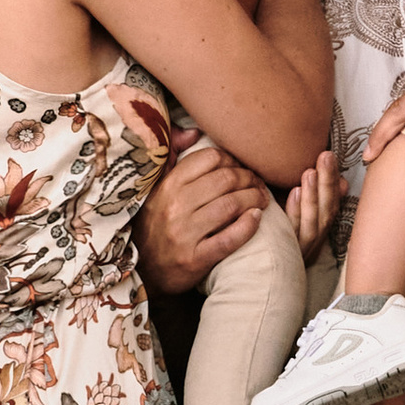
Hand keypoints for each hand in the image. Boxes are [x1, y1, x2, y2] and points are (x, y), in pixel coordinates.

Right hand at [137, 140, 268, 290]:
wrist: (141, 272)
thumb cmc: (154, 226)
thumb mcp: (155, 190)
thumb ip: (171, 158)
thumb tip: (193, 132)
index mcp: (167, 186)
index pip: (209, 158)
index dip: (232, 159)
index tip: (241, 167)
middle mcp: (175, 206)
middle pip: (226, 179)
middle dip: (250, 178)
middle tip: (259, 183)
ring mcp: (184, 234)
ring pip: (231, 205)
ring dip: (255, 199)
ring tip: (263, 199)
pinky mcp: (195, 259)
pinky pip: (229, 238)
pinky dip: (249, 226)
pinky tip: (257, 219)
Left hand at [284, 149, 339, 259]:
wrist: (257, 280)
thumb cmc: (273, 240)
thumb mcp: (296, 218)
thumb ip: (316, 199)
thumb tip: (343, 182)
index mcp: (316, 233)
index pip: (331, 204)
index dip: (333, 181)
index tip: (330, 156)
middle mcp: (312, 243)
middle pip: (326, 211)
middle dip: (327, 183)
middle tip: (326, 156)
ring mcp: (299, 251)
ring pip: (312, 222)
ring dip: (312, 195)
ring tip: (310, 172)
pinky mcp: (284, 258)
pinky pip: (292, 234)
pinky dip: (295, 212)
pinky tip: (293, 193)